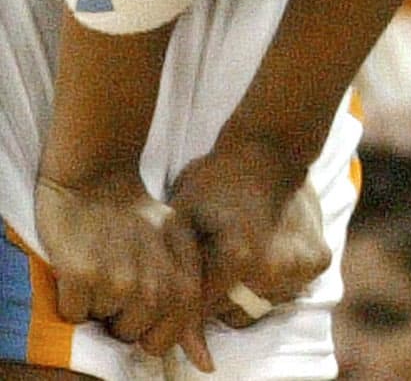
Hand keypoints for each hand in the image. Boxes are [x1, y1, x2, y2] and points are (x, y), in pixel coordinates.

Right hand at [34, 170, 214, 370]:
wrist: (98, 179)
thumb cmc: (140, 220)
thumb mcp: (179, 250)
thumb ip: (190, 306)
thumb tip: (206, 365)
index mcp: (184, 276)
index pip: (167, 337)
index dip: (149, 330)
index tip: (140, 303)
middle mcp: (155, 281)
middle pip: (132, 337)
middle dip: (121, 318)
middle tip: (121, 277)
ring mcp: (119, 278)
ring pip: (101, 325)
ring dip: (97, 306)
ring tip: (105, 267)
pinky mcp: (84, 275)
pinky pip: (73, 314)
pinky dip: (73, 298)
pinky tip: (84, 265)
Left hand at [168, 135, 327, 325]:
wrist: (271, 145)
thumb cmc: (217, 179)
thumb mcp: (181, 219)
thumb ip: (177, 272)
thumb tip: (179, 314)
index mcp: (239, 259)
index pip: (204, 310)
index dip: (193, 298)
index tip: (195, 275)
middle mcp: (275, 268)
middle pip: (235, 313)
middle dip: (221, 297)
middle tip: (218, 262)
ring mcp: (301, 265)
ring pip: (263, 304)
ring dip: (250, 289)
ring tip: (245, 251)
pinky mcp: (319, 260)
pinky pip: (289, 289)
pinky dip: (277, 278)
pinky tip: (269, 247)